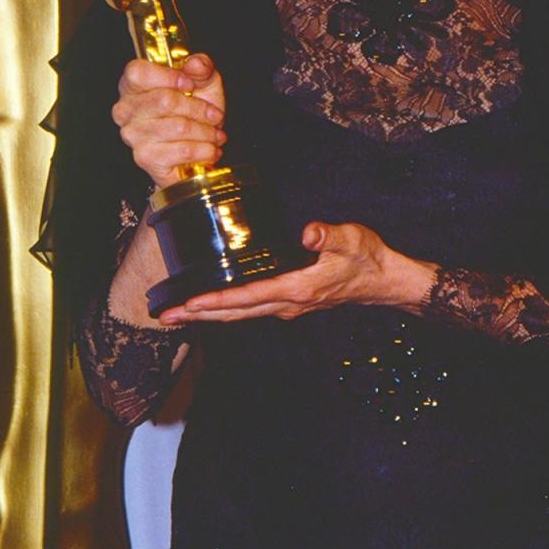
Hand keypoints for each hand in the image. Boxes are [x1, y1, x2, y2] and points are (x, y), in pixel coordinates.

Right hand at [112, 52, 226, 190]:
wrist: (194, 147)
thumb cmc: (193, 108)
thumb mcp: (202, 81)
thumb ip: (201, 67)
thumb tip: (195, 64)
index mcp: (132, 84)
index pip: (139, 73)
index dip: (167, 77)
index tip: (190, 85)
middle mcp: (125, 110)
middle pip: (165, 100)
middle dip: (198, 108)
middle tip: (216, 115)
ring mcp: (133, 136)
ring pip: (178, 127)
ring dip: (206, 132)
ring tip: (216, 134)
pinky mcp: (146, 158)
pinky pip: (182, 151)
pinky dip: (204, 150)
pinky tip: (211, 149)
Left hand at [157, 221, 437, 324]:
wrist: (384, 281)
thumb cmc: (367, 258)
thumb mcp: (352, 240)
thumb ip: (329, 236)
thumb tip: (309, 232)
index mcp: (297, 288)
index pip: (248, 297)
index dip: (216, 301)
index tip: (189, 303)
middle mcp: (287, 303)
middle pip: (235, 313)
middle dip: (199, 314)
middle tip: (164, 316)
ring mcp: (287, 306)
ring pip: (240, 314)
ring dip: (208, 314)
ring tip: (178, 314)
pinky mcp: (289, 301)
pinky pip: (251, 308)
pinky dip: (227, 308)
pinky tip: (212, 305)